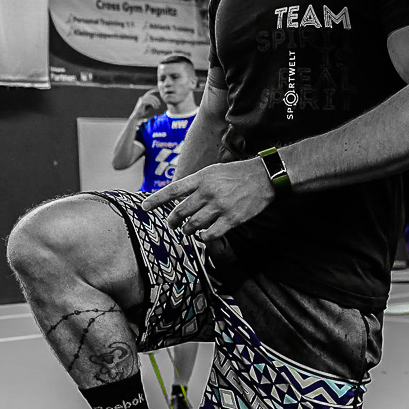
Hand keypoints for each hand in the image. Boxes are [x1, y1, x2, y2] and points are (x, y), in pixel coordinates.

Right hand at [133, 89, 162, 120]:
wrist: (137, 117)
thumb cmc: (142, 113)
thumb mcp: (148, 107)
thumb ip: (151, 103)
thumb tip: (156, 101)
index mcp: (142, 98)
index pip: (149, 94)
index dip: (153, 92)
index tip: (158, 96)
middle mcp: (142, 98)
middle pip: (151, 95)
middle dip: (156, 99)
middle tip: (159, 104)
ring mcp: (141, 100)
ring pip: (151, 99)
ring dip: (155, 103)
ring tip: (157, 107)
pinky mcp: (142, 103)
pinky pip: (150, 102)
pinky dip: (153, 104)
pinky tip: (155, 107)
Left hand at [142, 157, 273, 240]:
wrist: (264, 177)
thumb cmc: (237, 173)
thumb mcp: (213, 171)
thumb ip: (196, 183)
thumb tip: (178, 195)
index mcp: (201, 178)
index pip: (173, 190)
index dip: (156, 200)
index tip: (144, 207)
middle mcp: (208, 192)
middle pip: (180, 211)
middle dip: (172, 221)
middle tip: (171, 224)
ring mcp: (220, 206)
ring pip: (193, 224)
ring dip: (187, 230)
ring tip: (187, 230)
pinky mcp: (232, 219)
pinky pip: (211, 234)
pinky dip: (203, 237)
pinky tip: (202, 236)